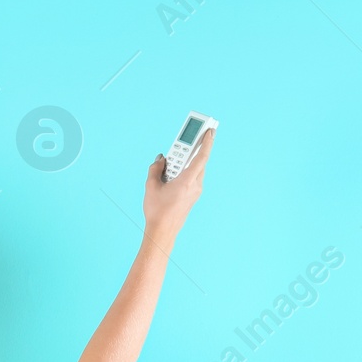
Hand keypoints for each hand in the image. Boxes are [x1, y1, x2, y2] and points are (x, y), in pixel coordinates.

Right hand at [143, 126, 214, 240]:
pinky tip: (171, 173)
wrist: (163, 231)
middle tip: (190, 138)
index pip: (201, 157)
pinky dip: (184, 171)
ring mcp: (196, 191)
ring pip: (195, 170)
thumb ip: (156, 168)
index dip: (207, 142)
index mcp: (187, 181)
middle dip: (193, 149)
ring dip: (186, 162)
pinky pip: (192, 178)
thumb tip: (161, 159)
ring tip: (171, 161)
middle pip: (198, 161)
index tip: (210, 130)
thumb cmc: (157, 210)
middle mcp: (195, 185)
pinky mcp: (193, 196)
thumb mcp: (151, 186)